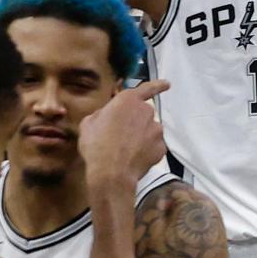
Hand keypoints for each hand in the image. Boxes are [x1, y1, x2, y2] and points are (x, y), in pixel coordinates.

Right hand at [77, 79, 169, 194]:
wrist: (111, 173)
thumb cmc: (97, 145)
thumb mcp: (89, 123)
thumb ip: (102, 114)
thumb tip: (106, 116)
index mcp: (128, 100)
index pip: (146, 88)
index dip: (157, 85)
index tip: (167, 84)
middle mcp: (146, 111)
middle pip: (143, 113)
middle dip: (135, 121)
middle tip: (121, 135)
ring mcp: (156, 130)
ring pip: (150, 130)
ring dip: (141, 136)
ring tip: (126, 150)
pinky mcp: (161, 147)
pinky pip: (154, 146)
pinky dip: (147, 150)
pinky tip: (135, 158)